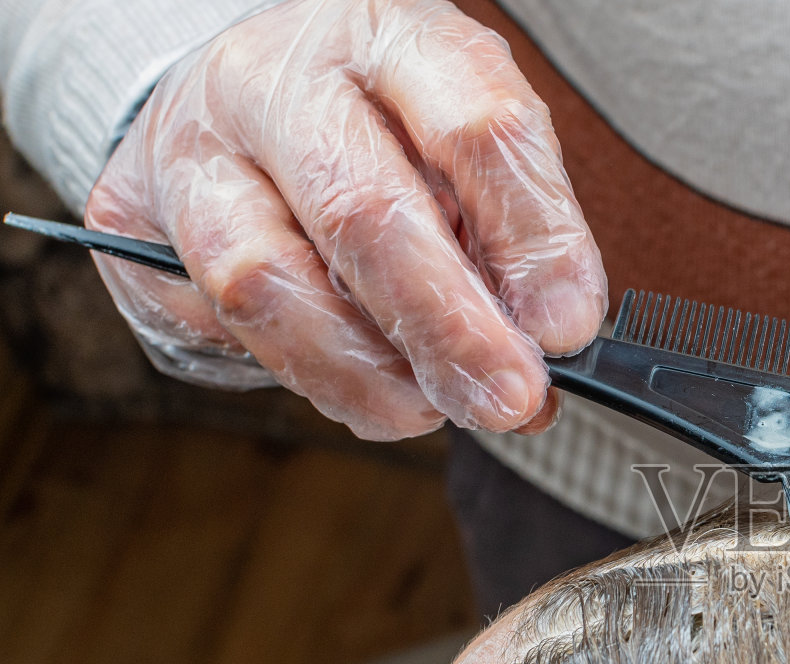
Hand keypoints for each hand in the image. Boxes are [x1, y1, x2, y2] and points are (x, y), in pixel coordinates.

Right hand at [84, 0, 605, 439]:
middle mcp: (277, 80)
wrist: (243, 97)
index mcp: (390, 40)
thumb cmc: (379, 132)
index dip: (533, 238)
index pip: (475, 129)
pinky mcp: (132, 218)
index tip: (568, 326)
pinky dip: (303, 373)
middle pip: (364, 211)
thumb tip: (550, 345)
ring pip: (267, 282)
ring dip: (366, 371)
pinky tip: (356, 381)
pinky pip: (217, 323)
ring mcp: (191, 147)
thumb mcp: (464, 154)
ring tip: (428, 408)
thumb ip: (508, 240)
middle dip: (450, 330)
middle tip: (507, 400)